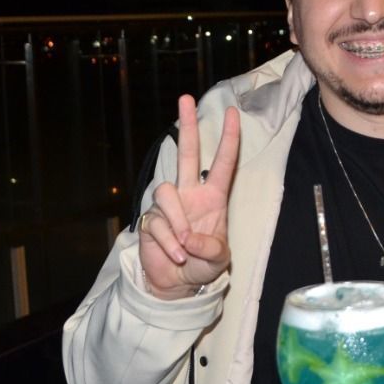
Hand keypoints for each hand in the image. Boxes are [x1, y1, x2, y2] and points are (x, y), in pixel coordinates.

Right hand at [139, 95, 241, 299]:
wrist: (177, 285)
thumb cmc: (203, 265)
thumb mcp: (217, 259)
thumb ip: (209, 247)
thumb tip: (188, 237)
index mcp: (213, 197)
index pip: (222, 163)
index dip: (228, 139)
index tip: (233, 114)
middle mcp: (190, 194)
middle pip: (187, 153)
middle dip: (187, 125)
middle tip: (185, 98)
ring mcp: (169, 205)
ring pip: (166, 192)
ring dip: (177, 221)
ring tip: (185, 247)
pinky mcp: (150, 220)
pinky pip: (156, 222)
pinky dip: (168, 242)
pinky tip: (176, 255)